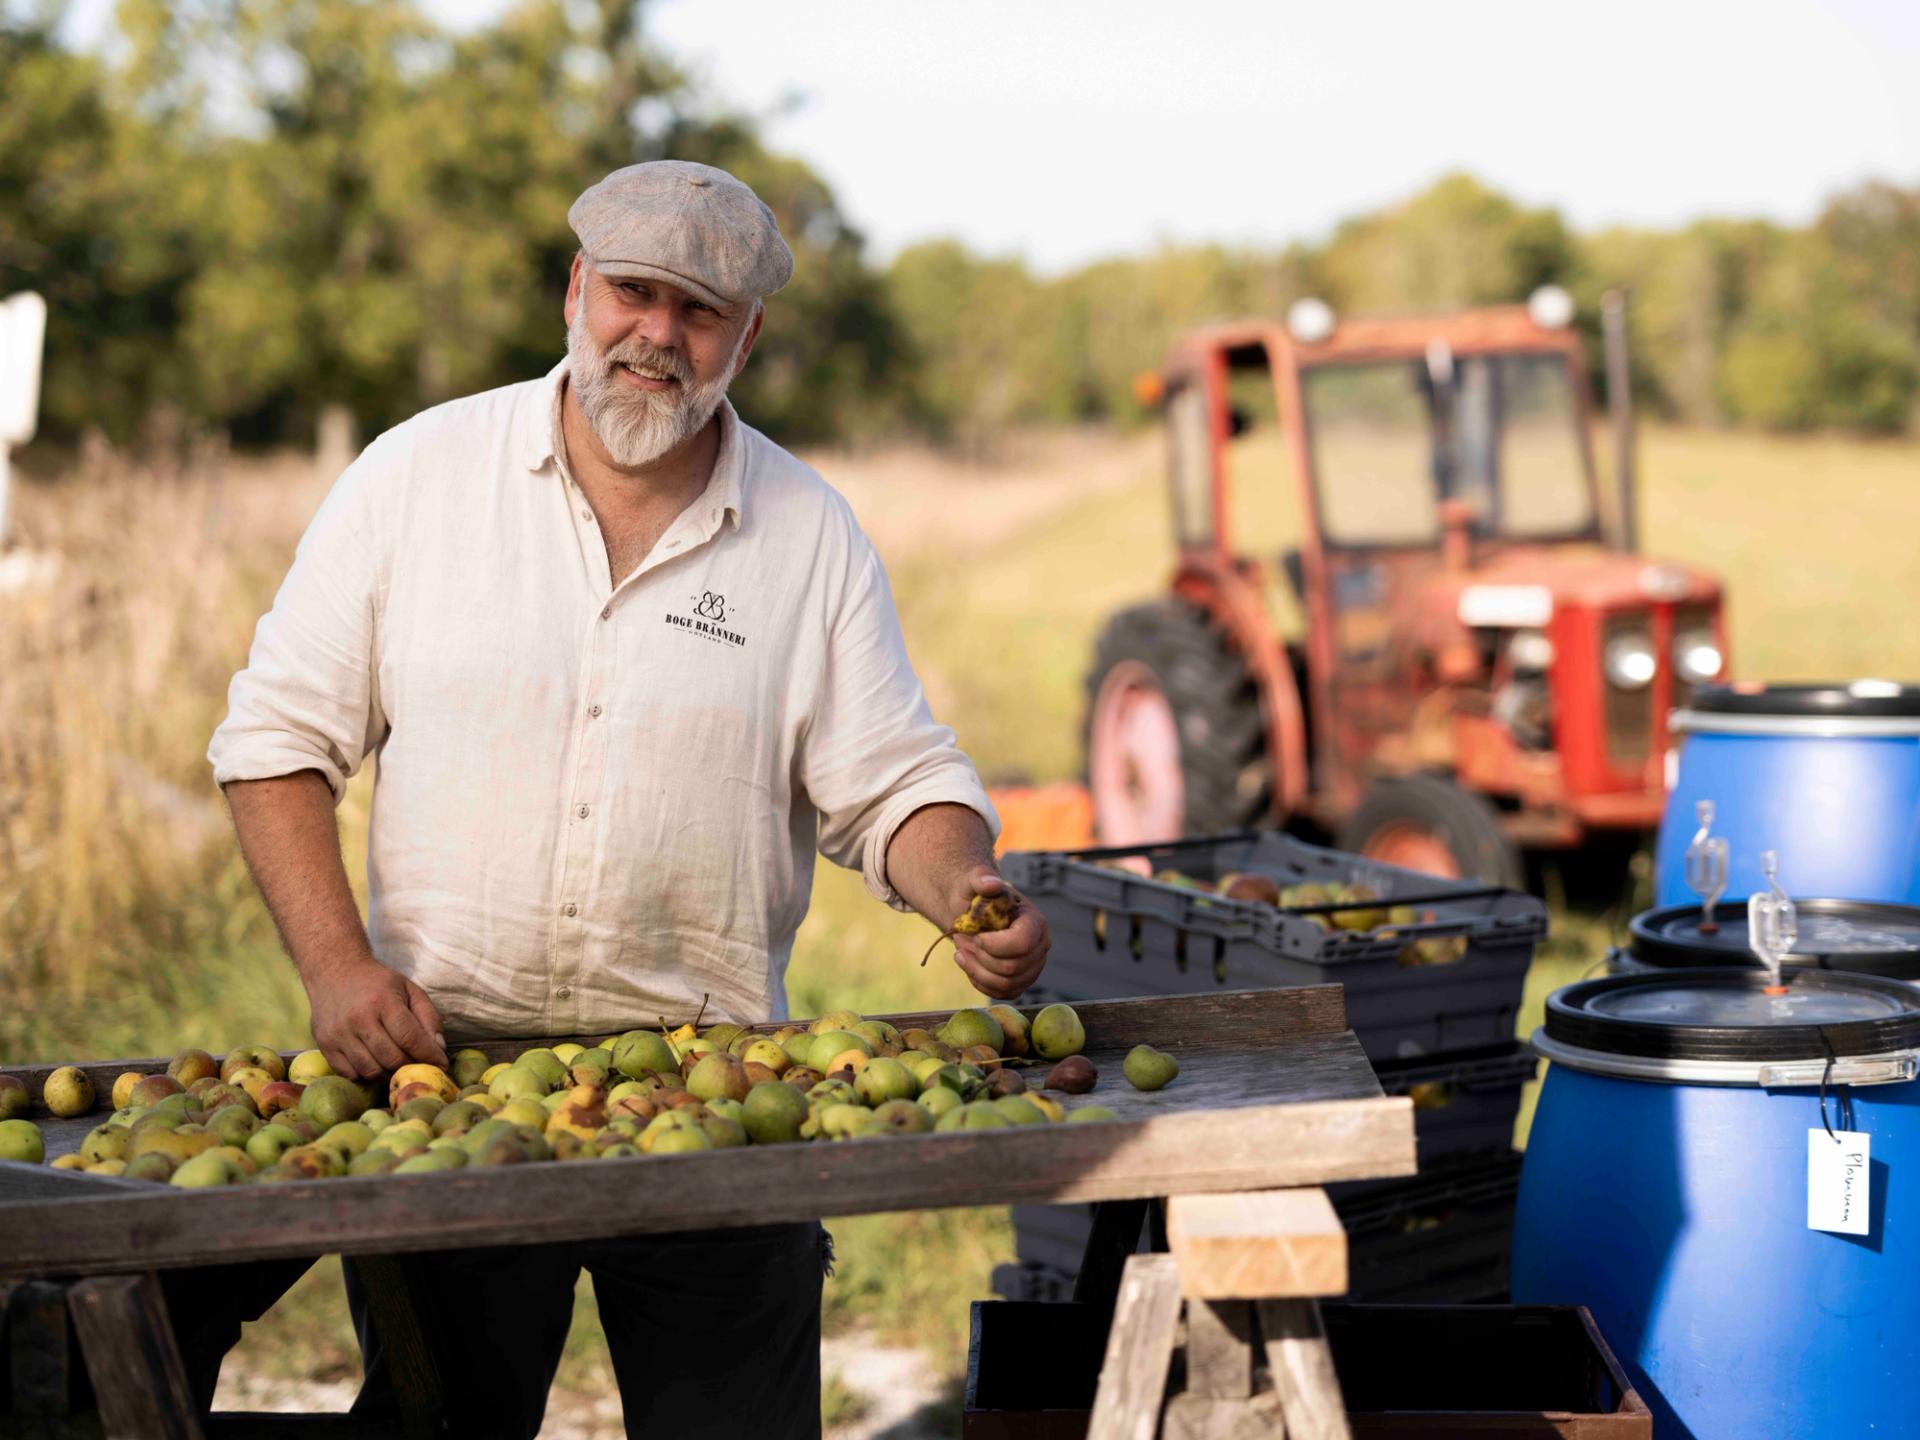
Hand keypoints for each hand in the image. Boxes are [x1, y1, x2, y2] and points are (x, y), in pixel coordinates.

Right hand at [303, 953, 447, 1079]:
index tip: (441, 1064)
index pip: (410, 1038)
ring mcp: (338, 1034)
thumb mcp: (409, 989)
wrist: (334, 972)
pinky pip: (349, 1074)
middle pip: (391, 1058)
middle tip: (418, 1065)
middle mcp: (358, 1019)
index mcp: (383, 1001)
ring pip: (371, 1071)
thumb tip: (438, 1049)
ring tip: (396, 1064)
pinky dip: (365, 1075)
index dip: (429, 1055)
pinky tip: (374, 1063)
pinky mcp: (324, 1045)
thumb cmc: (377, 983)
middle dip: (410, 1066)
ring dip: (388, 1073)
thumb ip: (429, 1017)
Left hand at [949, 868, 1049, 1000]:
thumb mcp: (973, 882)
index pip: (1022, 942)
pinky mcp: (1020, 982)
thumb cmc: (974, 897)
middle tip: (963, 940)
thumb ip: (981, 879)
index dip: (994, 944)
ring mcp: (1032, 967)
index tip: (975, 935)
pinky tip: (968, 963)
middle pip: (1011, 968)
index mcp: (1035, 921)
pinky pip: (1001, 993)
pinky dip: (979, 981)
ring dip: (976, 970)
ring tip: (962, 952)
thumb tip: (990, 884)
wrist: (972, 914)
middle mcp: (1040, 947)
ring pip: (1005, 984)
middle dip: (980, 957)